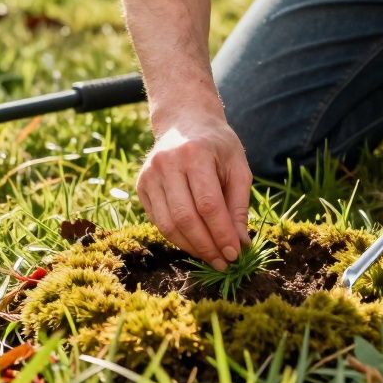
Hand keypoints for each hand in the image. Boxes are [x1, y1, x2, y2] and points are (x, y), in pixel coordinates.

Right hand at [137, 110, 251, 269]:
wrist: (185, 120)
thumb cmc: (218, 145)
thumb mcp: (238, 167)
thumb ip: (239, 205)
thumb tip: (240, 244)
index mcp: (195, 154)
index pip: (208, 204)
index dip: (222, 233)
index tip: (235, 253)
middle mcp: (167, 163)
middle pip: (185, 218)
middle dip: (206, 246)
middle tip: (223, 262)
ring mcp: (149, 174)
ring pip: (168, 224)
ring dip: (191, 247)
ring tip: (211, 257)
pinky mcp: (141, 185)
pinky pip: (158, 221)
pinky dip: (177, 237)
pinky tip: (195, 243)